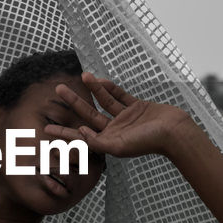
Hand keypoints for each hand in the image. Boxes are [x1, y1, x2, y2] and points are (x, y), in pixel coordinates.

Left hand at [45, 73, 190, 159]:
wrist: (175, 132)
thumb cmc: (148, 143)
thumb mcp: (119, 146)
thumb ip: (97, 142)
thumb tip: (79, 131)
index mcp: (109, 142)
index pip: (81, 136)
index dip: (64, 133)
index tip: (47, 128)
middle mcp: (115, 130)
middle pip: (88, 114)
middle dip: (73, 102)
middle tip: (57, 90)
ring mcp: (125, 118)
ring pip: (103, 101)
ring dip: (92, 89)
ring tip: (81, 75)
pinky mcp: (137, 107)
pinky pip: (119, 95)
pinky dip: (110, 88)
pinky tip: (99, 80)